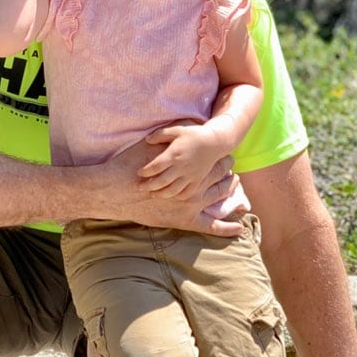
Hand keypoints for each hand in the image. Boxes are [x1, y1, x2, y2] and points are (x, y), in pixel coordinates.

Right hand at [96, 136, 242, 236]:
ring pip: (219, 199)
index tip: (228, 156)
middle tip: (233, 171)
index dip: (224, 159)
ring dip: (229, 193)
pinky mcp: (184, 221)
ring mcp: (191, 205)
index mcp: (190, 167)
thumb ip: (170, 136)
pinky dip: (227, 229)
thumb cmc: (132, 164)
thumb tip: (182, 125)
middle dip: (228, 174)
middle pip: (220, 179)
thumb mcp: (154, 142)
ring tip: (234, 187)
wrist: (116, 189)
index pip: (216, 163)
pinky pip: (211, 227)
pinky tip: (241, 230)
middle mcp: (195, 186)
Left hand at [138, 122, 222, 198]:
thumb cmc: (193, 134)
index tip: (139, 173)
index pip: (156, 166)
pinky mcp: (197, 180)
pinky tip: (170, 194)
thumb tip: (147, 140)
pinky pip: (186, 192)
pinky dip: (177, 196)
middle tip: (139, 187)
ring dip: (160, 193)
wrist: (215, 142)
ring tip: (152, 193)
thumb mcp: (177, 130)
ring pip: (173, 190)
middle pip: (162, 181)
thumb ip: (161, 134)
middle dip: (148, 186)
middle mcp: (181, 166)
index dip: (145, 171)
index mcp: (174, 154)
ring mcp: (190, 175)